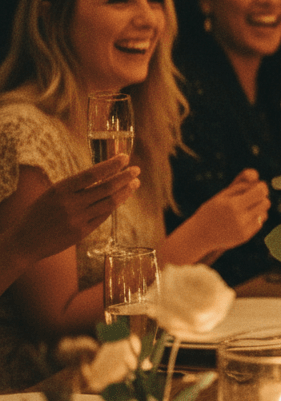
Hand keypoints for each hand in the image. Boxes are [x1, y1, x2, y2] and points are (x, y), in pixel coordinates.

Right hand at [7, 156, 139, 262]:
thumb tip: (104, 174)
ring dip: (125, 192)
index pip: (92, 174)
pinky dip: (113, 206)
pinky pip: (104, 216)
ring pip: (109, 202)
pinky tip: (120, 198)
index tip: (125, 158)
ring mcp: (78, 219)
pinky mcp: (82, 233)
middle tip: (137, 170)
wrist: (24, 242)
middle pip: (106, 188)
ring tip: (135, 183)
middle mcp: (71, 204)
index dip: (111, 165)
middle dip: (125, 177)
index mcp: (61, 189)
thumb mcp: (52, 193)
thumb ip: (75, 186)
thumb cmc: (38, 214)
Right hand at [191, 169, 270, 252]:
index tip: (257, 186)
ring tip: (245, 209)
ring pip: (264, 213)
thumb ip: (240, 186)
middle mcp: (239, 218)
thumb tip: (257, 178)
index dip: (261, 187)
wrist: (199, 235)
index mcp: (232, 205)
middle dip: (261, 198)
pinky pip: (259, 223)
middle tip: (251, 197)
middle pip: (266, 202)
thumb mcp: (222, 195)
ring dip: (258, 209)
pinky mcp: (245, 237)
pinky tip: (242, 219)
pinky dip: (254, 219)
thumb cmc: (210, 211)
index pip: (260, 192)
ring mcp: (243, 229)